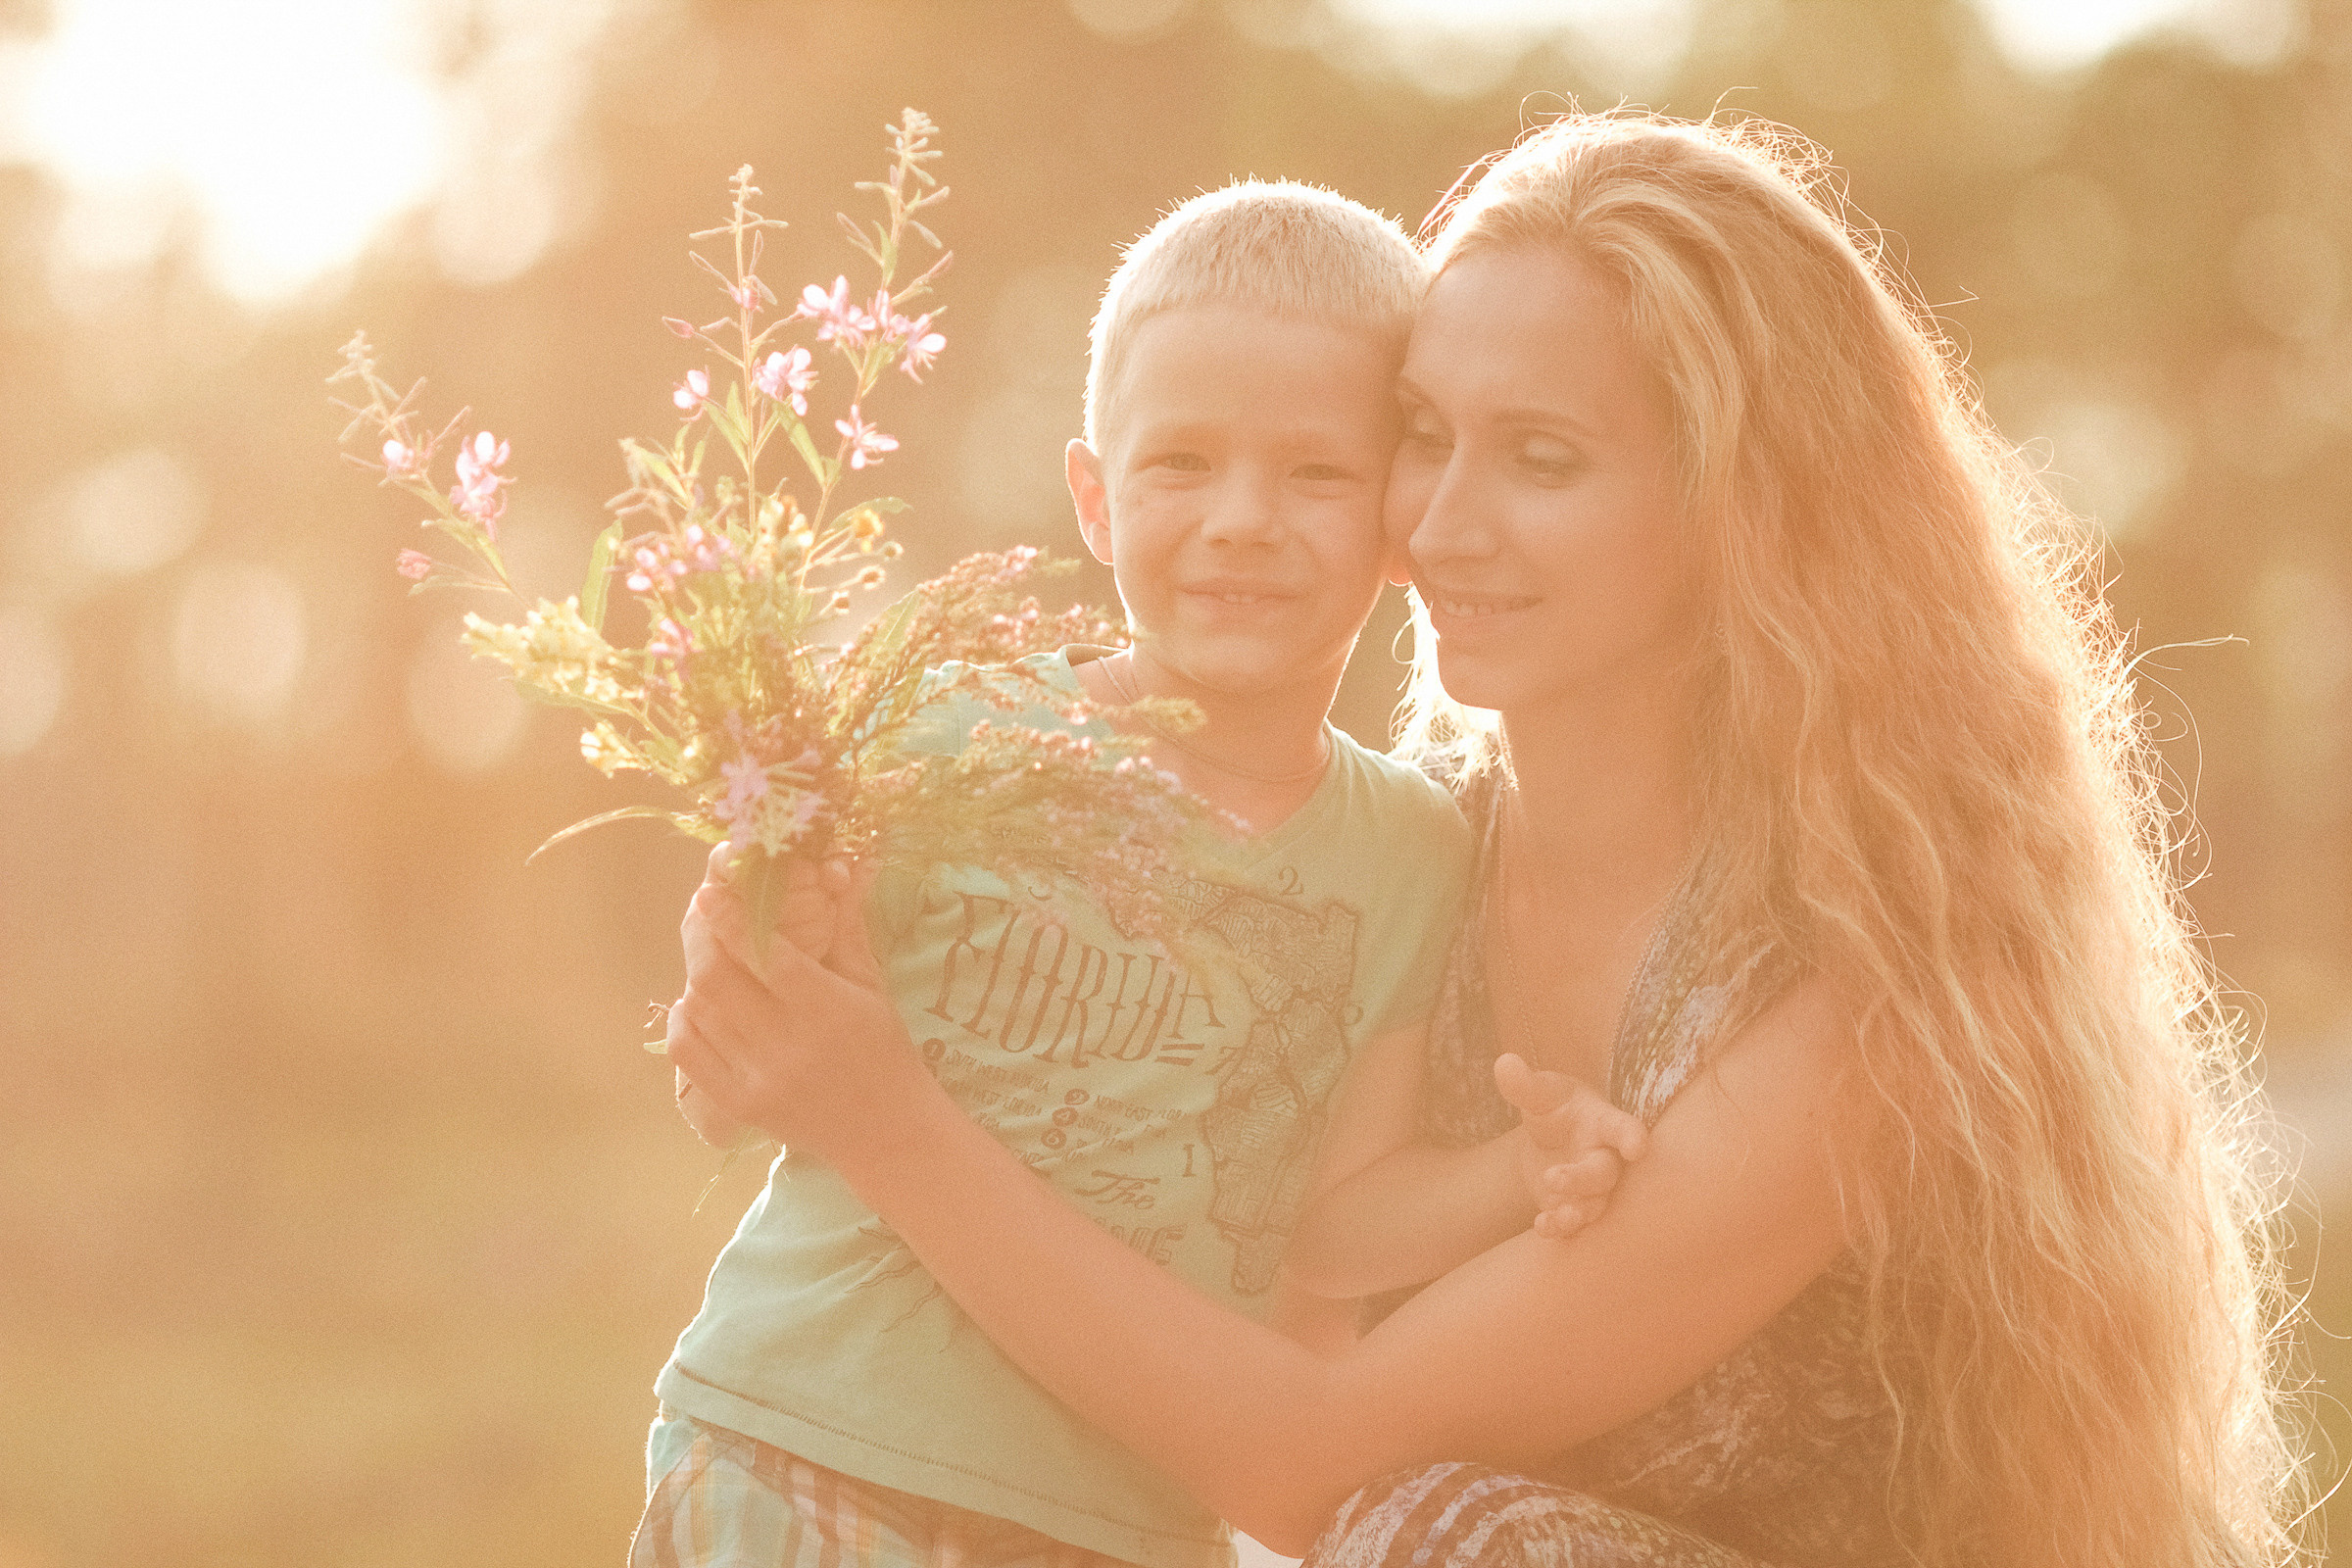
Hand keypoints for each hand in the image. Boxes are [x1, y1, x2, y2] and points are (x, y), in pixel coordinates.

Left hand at [661, 851, 916, 1156]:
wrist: (885, 1130)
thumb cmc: (884, 1049)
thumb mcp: (872, 985)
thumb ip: (847, 925)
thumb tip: (843, 865)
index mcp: (825, 1008)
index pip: (763, 953)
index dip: (730, 916)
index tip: (711, 887)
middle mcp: (784, 1043)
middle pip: (715, 977)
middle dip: (702, 935)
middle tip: (703, 911)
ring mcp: (755, 1077)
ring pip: (697, 1009)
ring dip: (694, 974)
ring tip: (708, 953)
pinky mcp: (736, 1103)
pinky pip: (687, 1051)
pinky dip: (685, 1017)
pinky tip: (698, 1003)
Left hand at [1493, 1053, 1648, 1240]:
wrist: (1549, 1137)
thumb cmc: (1556, 1107)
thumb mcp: (1540, 1092)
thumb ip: (1524, 1083)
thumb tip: (1504, 1063)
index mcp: (1603, 1122)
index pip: (1623, 1128)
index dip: (1632, 1137)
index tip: (1637, 1147)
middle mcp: (1605, 1157)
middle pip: (1604, 1173)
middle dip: (1582, 1179)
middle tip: (1553, 1178)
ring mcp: (1592, 1188)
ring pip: (1595, 1206)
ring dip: (1576, 1213)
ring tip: (1555, 1216)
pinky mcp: (1575, 1207)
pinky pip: (1575, 1223)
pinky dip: (1559, 1227)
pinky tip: (1542, 1226)